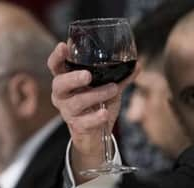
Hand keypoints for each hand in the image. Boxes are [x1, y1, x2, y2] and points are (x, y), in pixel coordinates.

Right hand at [47, 42, 137, 181]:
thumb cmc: (98, 105)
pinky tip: (104, 113)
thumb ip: (120, 77)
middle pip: (60, 84)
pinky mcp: (77, 126)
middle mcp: (62, 95)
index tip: (63, 46)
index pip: (55, 66)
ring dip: (96, 95)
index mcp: (66, 80)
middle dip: (73, 78)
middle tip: (87, 75)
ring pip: (77, 102)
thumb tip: (137, 64)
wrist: (97, 134)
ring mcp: (68, 111)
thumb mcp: (108, 88)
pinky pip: (85, 121)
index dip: (57, 56)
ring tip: (113, 89)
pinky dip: (96, 117)